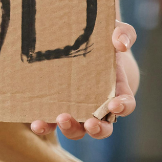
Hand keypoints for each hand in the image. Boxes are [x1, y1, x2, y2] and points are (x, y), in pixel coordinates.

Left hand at [30, 20, 137, 139]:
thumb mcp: (115, 31)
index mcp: (116, 90)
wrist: (81, 47)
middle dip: (98, 129)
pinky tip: (36, 124)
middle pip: (103, 127)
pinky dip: (44, 127)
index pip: (125, 105)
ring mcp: (76, 110)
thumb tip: (121, 43)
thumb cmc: (102, 40)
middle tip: (91, 124)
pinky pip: (51, 124)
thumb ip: (123, 33)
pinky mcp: (54, 109)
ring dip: (71, 129)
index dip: (122, 107)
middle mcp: (97, 107)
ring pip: (77, 130)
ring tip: (61, 119)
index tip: (114, 105)